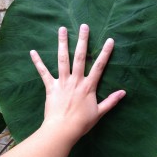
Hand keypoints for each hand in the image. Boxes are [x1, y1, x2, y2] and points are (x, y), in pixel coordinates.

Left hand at [30, 24, 125, 142]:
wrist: (62, 130)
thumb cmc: (82, 123)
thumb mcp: (99, 113)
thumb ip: (111, 101)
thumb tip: (124, 92)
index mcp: (88, 87)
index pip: (99, 66)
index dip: (105, 53)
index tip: (110, 40)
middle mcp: (76, 80)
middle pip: (80, 57)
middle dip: (83, 41)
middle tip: (84, 26)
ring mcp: (62, 82)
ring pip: (63, 60)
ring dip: (62, 44)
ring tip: (62, 29)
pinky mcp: (51, 87)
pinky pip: (43, 73)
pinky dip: (38, 62)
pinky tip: (33, 52)